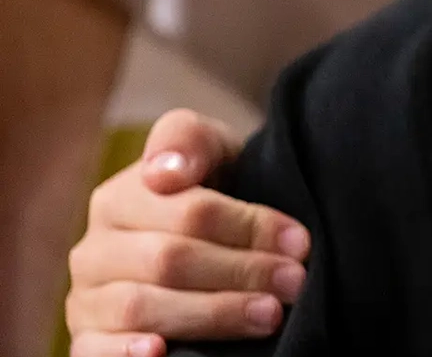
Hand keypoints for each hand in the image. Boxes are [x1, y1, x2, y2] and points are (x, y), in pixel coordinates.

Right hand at [66, 110, 310, 356]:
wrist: (205, 239)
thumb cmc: (215, 191)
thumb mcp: (212, 152)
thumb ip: (190, 140)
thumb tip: (165, 172)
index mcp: (120, 197)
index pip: (189, 211)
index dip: (250, 226)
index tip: (300, 243)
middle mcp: (95, 248)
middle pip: (170, 260)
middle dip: (242, 271)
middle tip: (294, 283)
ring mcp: (86, 298)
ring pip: (142, 306)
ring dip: (212, 314)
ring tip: (269, 315)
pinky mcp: (87, 340)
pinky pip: (95, 351)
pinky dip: (125, 353)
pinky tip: (162, 353)